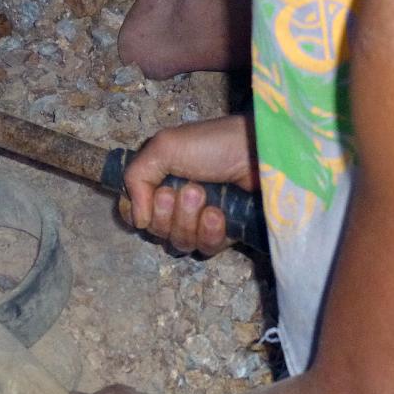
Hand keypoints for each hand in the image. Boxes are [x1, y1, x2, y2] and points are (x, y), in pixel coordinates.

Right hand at [121, 115, 257, 254]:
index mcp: (157, 180)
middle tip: (188, 189)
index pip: (133, 211)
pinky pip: (205, 248)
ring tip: (205, 197)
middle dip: (168, 213)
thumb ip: (136, 177)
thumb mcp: (165, 147)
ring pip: (178, 242)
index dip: (139, 211)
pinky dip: (209, 233)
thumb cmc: (213, 145)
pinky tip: (219, 215)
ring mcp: (199, 220)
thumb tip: (137, 220)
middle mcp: (175, 203)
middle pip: (154, 230)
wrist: (260, 152)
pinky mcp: (223, 233)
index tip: (155, 196)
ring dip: (188, 221)